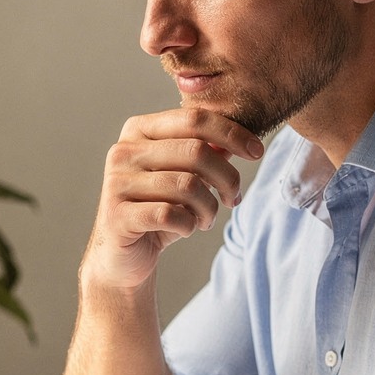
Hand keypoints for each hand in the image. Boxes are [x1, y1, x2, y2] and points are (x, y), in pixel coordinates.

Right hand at [82, 109, 262, 293]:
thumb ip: (206, 153)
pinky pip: (171, 214)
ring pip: (188, 185)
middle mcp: (124, 150)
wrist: (124, 254)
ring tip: (207, 219)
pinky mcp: (117, 215)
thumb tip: (241, 138)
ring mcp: (117, 182)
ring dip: (209, 207)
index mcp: (139, 130)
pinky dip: (189, 224)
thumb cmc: (158, 209)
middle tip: (234, 198)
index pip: (194, 119)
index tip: (257, 151)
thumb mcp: (185, 177)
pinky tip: (186, 228)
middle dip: (227, 178)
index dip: (232, 133)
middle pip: (196, 151)